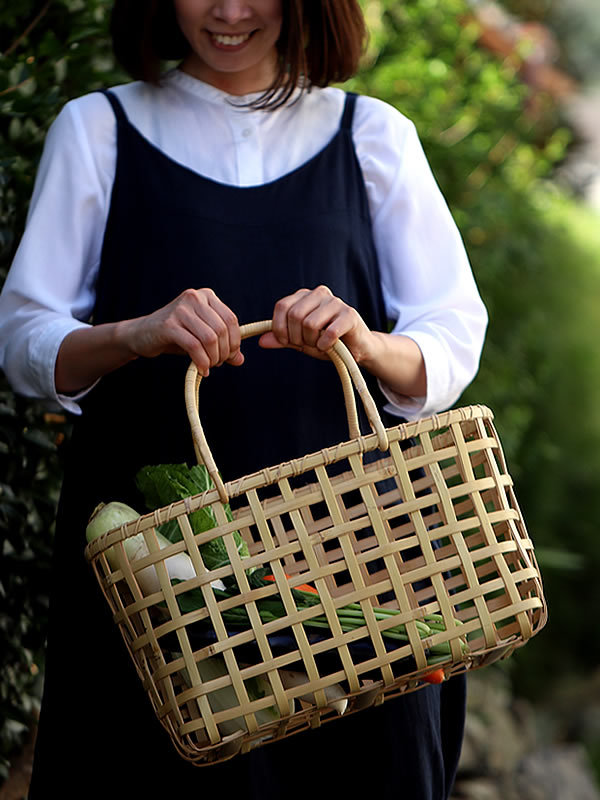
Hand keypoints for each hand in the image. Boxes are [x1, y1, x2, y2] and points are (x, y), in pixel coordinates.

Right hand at [119, 288, 242, 375]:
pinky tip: (202, 369)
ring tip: (209, 366)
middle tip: (217, 363)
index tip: (230, 356)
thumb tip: (240, 360)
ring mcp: (180, 310)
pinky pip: (194, 346)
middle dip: (224, 352)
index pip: (231, 319)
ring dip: (213, 358)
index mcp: (206, 296)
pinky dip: (201, 361)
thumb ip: (222, 346)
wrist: (141, 334)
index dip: (234, 342)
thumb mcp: (202, 337)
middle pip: (222, 329)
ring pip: (210, 338)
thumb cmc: (175, 335)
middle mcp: (194, 298)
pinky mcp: (168, 325)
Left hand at [258, 286, 376, 364]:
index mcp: (305, 296)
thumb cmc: (327, 343)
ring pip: (310, 324)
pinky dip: (325, 345)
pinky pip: (328, 333)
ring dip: (312, 342)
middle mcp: (320, 294)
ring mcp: (336, 302)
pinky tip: (330, 347)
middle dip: (297, 337)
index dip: (279, 328)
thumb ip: (282, 339)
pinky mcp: (349, 315)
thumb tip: (261, 341)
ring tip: (319, 345)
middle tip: (306, 344)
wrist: (357, 349)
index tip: (286, 341)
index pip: (282, 306)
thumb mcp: (300, 341)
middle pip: (295, 315)